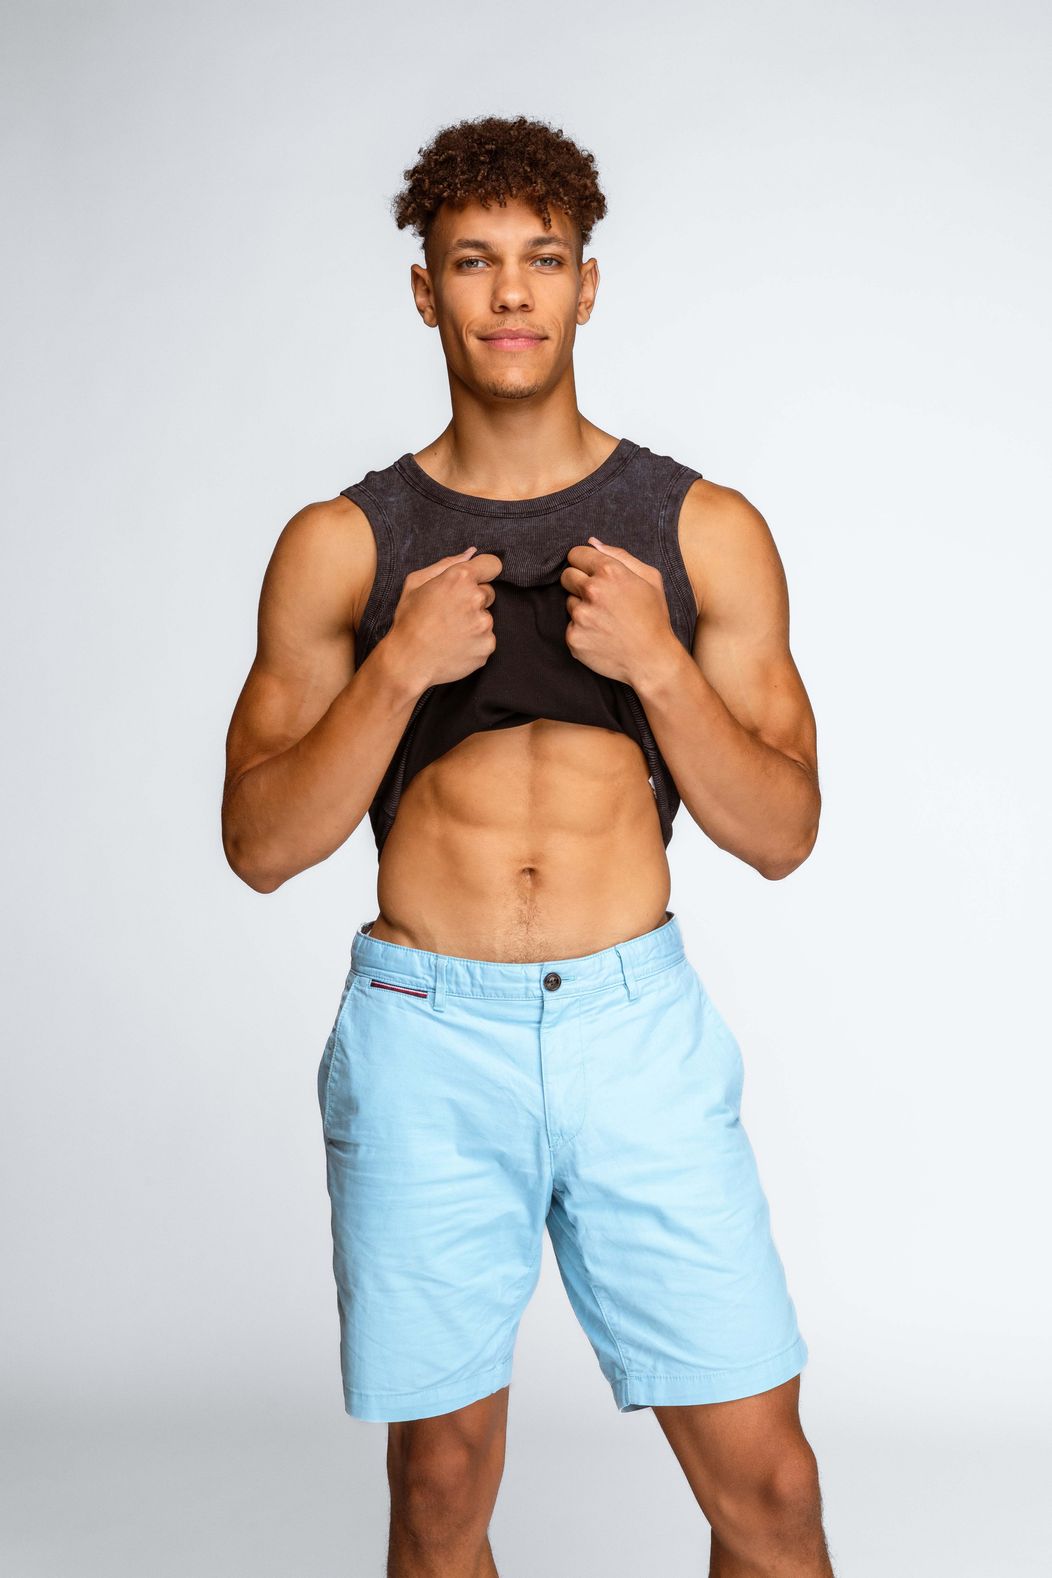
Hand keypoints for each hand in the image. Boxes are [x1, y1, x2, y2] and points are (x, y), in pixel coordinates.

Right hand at [386, 546, 502, 688]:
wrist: (408, 661)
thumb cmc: (409, 621)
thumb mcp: (416, 583)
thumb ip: (447, 564)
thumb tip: (471, 553)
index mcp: (460, 578)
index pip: (492, 564)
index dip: (484, 571)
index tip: (477, 580)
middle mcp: (476, 598)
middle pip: (488, 592)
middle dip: (473, 600)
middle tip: (450, 613)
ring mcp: (484, 624)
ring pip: (486, 617)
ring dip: (473, 622)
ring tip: (449, 632)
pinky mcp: (488, 645)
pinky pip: (487, 639)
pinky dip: (475, 642)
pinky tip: (455, 645)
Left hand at [560, 536, 676, 685]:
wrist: (652, 660)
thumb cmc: (654, 617)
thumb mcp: (649, 578)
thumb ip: (619, 555)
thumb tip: (592, 542)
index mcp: (610, 572)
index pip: (576, 554)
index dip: (584, 562)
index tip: (590, 571)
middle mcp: (592, 591)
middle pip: (567, 576)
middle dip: (579, 582)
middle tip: (599, 597)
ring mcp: (581, 616)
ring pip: (569, 602)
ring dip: (582, 608)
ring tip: (606, 620)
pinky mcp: (573, 638)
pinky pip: (570, 626)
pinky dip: (582, 630)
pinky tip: (601, 635)